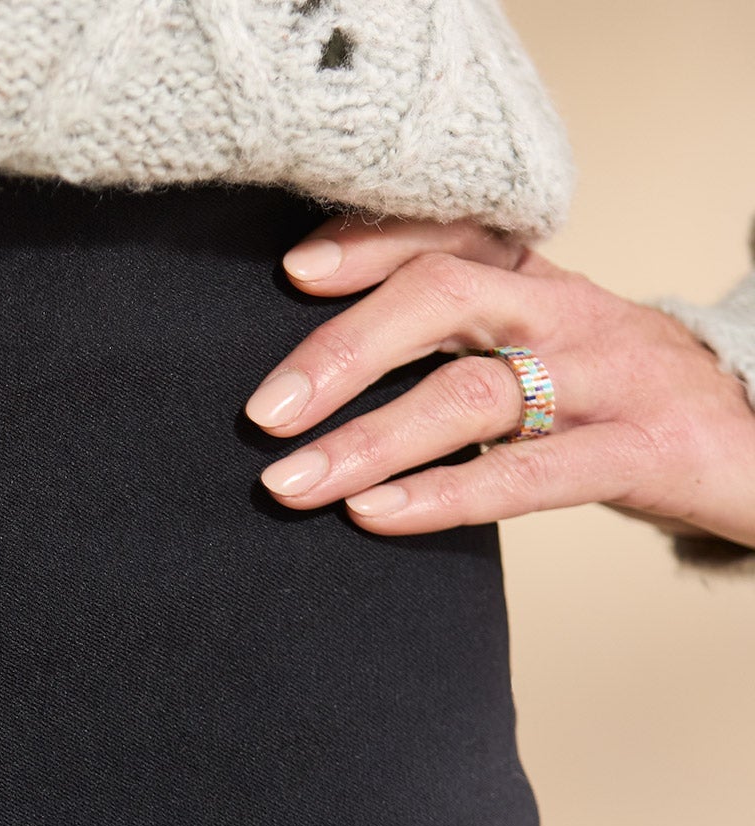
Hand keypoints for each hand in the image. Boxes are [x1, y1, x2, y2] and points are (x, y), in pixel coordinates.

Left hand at [246, 214, 754, 552]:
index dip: (370, 241)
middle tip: (264, 413)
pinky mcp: (638, 453)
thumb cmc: (618, 404)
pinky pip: (527, 476)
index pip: (448, 234)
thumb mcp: (541, 353)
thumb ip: (455, 349)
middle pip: (446, 297)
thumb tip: (316, 381)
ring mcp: (605, 381)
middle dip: (344, 351)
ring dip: (369, 440)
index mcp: (538, 286)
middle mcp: (566, 316)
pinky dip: (442, 495)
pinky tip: (373, 515)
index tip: (291, 270)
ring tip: (290, 484)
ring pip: (472, 394)